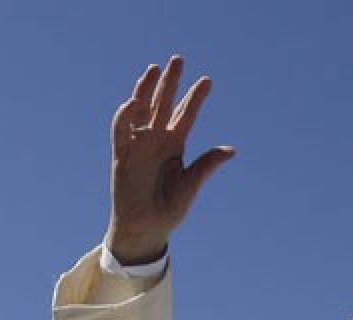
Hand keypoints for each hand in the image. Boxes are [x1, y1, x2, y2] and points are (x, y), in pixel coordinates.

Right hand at [106, 55, 234, 264]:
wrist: (147, 228)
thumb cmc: (170, 208)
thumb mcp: (192, 185)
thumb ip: (206, 165)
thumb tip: (231, 150)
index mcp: (176, 146)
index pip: (186, 115)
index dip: (195, 98)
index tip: (207, 80)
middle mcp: (157, 140)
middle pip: (164, 104)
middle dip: (171, 82)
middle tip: (178, 59)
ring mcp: (139, 145)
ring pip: (142, 110)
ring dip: (147, 89)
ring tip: (155, 69)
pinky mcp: (122, 155)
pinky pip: (122, 131)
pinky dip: (126, 115)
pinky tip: (135, 101)